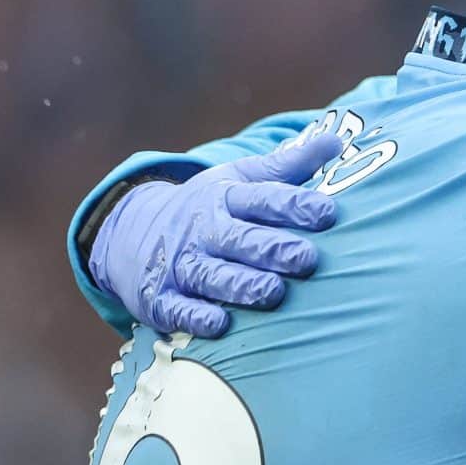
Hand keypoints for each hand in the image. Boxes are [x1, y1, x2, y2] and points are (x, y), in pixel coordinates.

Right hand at [89, 133, 342, 336]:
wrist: (129, 232)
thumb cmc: (207, 208)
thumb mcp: (239, 179)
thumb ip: (287, 166)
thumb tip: (335, 139)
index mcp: (225, 198)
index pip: (263, 198)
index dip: (295, 205)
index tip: (328, 213)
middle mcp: (202, 230)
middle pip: (239, 239)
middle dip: (272, 249)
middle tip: (306, 258)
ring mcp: (179, 264)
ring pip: (212, 275)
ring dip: (241, 285)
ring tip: (273, 292)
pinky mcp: (161, 298)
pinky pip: (179, 309)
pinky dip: (197, 318)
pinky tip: (221, 325)